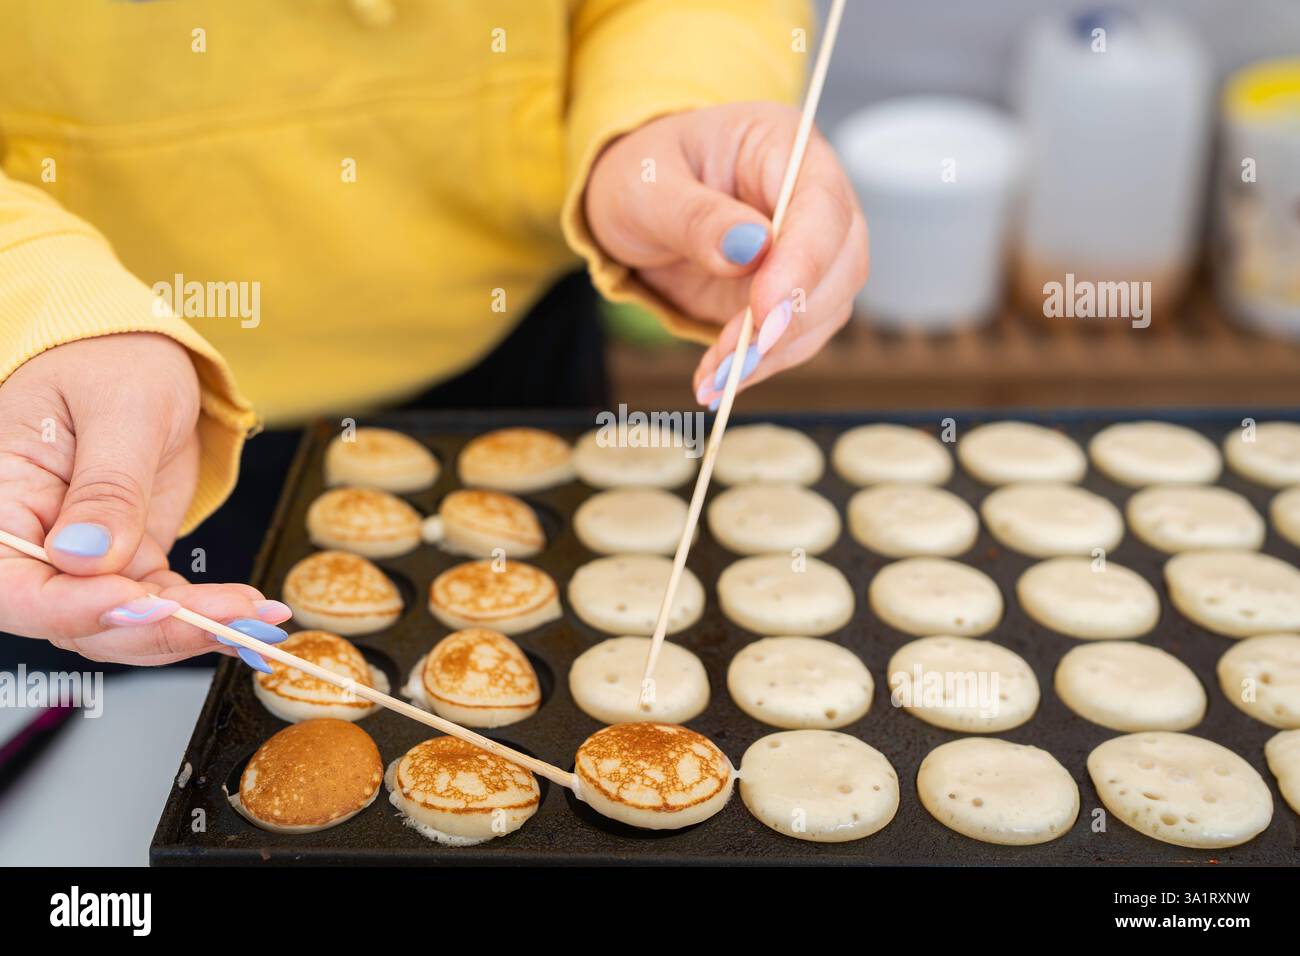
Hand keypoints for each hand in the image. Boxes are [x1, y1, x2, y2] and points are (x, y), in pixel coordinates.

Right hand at [0, 333, 288, 665]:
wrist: (138, 357)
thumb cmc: (111, 363)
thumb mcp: (120, 409)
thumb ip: (108, 485)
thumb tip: (88, 556)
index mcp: (3, 501)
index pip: (15, 586)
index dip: (71, 607)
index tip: (137, 602)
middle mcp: (34, 544)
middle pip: (75, 620)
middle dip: (154, 628)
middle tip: (227, 619)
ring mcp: (84, 561)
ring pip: (125, 624)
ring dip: (194, 629)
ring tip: (258, 619)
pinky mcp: (130, 561)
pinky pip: (162, 606)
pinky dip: (207, 616)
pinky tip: (252, 618)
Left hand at [584, 101, 868, 405]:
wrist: (636, 202)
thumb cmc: (641, 175)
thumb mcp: (647, 185)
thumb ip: (696, 216)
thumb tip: (750, 249)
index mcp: (784, 145)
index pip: (821, 204)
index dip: (802, 261)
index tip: (764, 309)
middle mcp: (813, 195)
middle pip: (841, 262)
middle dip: (791, 319)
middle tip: (736, 358)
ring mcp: (811, 249)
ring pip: (827, 308)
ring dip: (776, 352)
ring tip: (717, 378)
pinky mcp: (794, 294)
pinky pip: (796, 336)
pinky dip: (762, 364)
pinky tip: (719, 380)